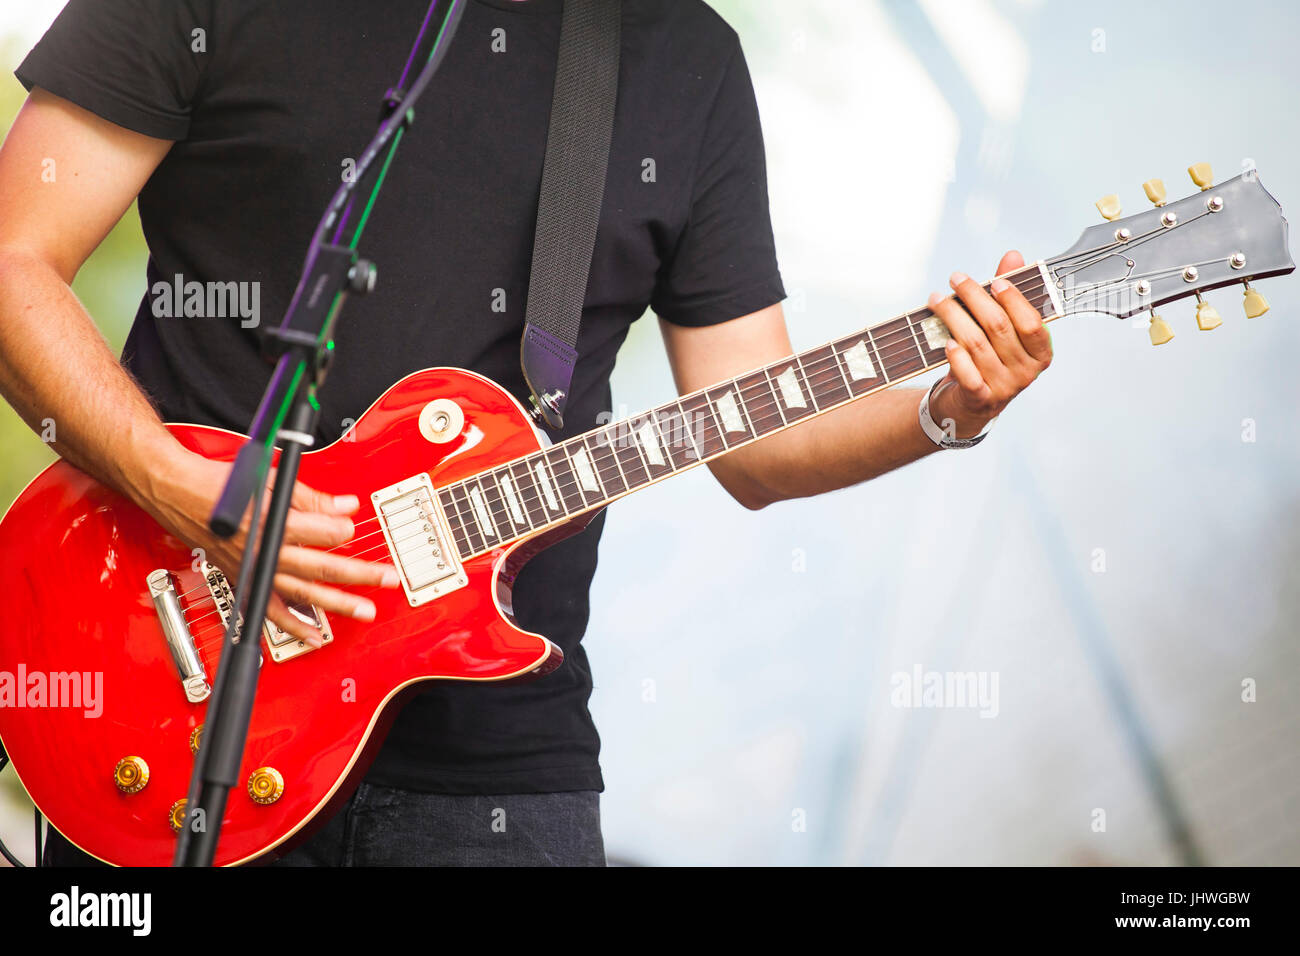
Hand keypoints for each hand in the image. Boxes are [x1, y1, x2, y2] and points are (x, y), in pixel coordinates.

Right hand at [139, 449, 399, 645]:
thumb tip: (347, 506)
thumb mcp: (272, 480)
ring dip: (337, 604)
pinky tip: (317, 636)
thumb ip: (313, 498)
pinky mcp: (246, 580)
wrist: (178, 493)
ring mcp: (255, 570)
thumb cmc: (221, 483)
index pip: (323, 534)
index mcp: (272, 524)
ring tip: (366, 611)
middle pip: (321, 568)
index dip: (344, 530)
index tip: (353, 526)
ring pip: (304, 593)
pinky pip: (273, 611)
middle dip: (360, 574)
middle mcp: (264, 552)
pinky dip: (295, 625)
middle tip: (388, 579)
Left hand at [924, 250, 1052, 438]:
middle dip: (974, 298)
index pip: (1032, 322)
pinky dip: (956, 357)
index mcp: (1040, 353)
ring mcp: (1003, 388)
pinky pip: (968, 375)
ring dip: (953, 317)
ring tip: (937, 300)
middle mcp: (1026, 372)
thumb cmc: (989, 359)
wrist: (970, 406)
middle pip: (998, 327)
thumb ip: (1009, 295)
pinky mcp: (979, 400)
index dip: (1013, 299)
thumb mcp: (1003, 329)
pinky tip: (946, 341)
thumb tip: (1013, 256)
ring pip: (977, 344)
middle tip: (955, 279)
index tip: (994, 281)